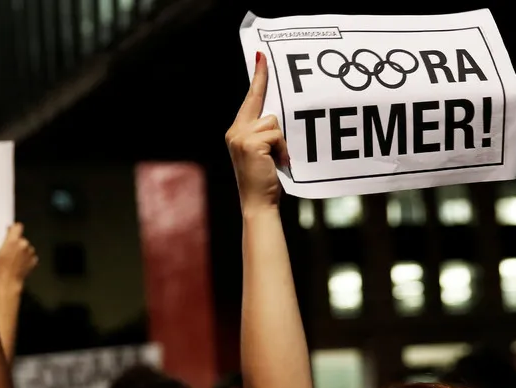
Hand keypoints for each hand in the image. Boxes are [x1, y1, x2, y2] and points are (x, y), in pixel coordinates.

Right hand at [0, 222, 37, 287]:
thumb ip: (6, 239)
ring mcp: (30, 252)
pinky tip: (21, 264)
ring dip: (23, 252)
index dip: (15, 229)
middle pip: (22, 239)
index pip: (18, 226)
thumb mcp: (0, 251)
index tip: (13, 231)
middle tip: (11, 252)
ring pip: (27, 248)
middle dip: (18, 244)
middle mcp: (24, 244)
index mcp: (13, 240)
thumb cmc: (2, 268)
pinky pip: (31, 256)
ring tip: (15, 260)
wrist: (10, 281)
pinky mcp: (35, 259)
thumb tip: (10, 231)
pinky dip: (27, 259)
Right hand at [225, 51, 287, 217]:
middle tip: (268, 94)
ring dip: (281, 142)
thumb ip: (264, 133)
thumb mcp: (262, 152)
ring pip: (273, 122)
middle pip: (265, 110)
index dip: (257, 77)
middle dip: (274, 122)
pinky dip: (282, 150)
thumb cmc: (264, 180)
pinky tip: (277, 163)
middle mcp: (234, 131)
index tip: (261, 56)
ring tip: (276, 161)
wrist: (257, 203)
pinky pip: (276, 134)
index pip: (250, 99)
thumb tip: (277, 118)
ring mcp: (240, 136)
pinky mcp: (250, 142)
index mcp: (236, 131)